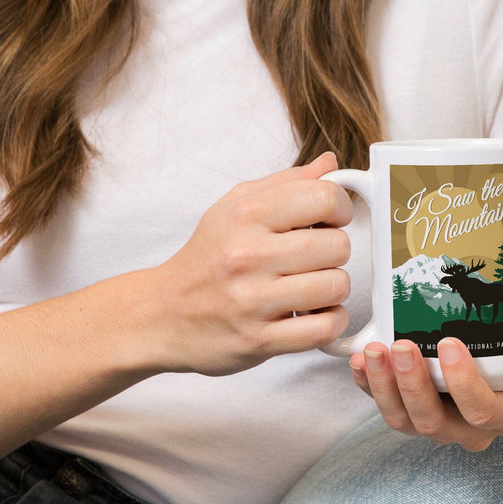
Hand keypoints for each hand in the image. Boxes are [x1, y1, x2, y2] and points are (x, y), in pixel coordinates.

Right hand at [138, 152, 352, 375]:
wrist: (162, 313)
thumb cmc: (207, 256)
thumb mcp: (235, 206)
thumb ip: (286, 182)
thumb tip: (330, 164)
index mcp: (244, 214)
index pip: (323, 198)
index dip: (340, 207)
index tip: (332, 219)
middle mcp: (247, 254)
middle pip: (337, 245)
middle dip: (336, 250)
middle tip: (317, 256)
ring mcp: (252, 300)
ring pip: (335, 286)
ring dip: (333, 288)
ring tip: (312, 285)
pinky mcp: (258, 339)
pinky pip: (324, 328)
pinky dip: (331, 321)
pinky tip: (316, 313)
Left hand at [349, 301, 502, 450]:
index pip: (484, 411)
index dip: (464, 384)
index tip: (448, 343)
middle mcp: (469, 424)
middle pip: (435, 422)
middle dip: (413, 386)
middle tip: (401, 346)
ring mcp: (437, 415)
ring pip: (404, 420)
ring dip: (383, 387)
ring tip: (373, 351)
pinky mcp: (409, 401)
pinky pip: (384, 403)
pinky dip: (366, 385)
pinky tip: (358, 359)